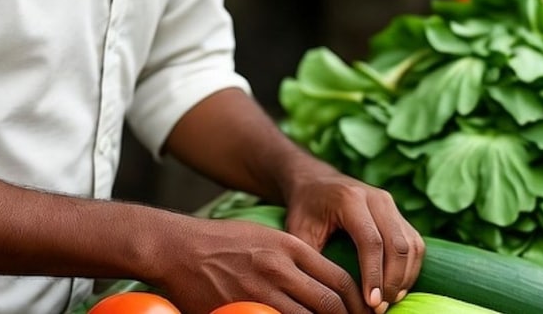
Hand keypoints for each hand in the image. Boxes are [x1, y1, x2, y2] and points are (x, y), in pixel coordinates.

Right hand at [157, 216, 371, 313]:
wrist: (179, 247)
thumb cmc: (224, 241)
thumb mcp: (268, 237)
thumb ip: (297, 258)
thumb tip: (324, 284)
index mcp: (291, 247)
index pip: (338, 279)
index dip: (356, 302)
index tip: (364, 313)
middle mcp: (280, 269)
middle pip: (329, 303)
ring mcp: (260, 291)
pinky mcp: (241, 309)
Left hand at [284, 170, 424, 313]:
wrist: (317, 181)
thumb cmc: (305, 209)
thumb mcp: (299, 231)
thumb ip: (309, 260)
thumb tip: (320, 296)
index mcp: (350, 199)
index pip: (371, 240)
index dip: (374, 274)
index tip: (371, 303)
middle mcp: (377, 198)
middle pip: (397, 244)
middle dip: (392, 281)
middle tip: (379, 309)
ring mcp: (391, 204)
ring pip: (411, 245)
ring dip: (405, 277)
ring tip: (389, 302)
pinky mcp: (398, 213)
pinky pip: (414, 243)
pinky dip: (411, 268)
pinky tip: (397, 287)